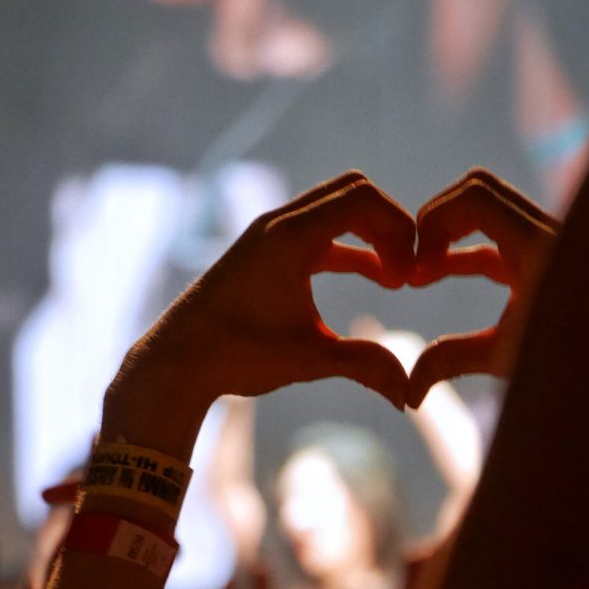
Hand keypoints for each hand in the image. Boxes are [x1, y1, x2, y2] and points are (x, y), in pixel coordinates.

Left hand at [102, 171, 415, 458]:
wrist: (177, 361)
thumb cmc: (236, 356)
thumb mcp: (308, 359)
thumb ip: (364, 366)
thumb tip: (410, 396)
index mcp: (290, 238)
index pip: (363, 199)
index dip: (399, 229)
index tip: (411, 275)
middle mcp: (279, 223)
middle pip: (354, 192)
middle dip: (390, 226)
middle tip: (408, 270)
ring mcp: (271, 233)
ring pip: (338, 208)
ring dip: (372, 236)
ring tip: (396, 279)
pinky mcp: (269, 249)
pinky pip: (323, 231)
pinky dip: (352, 247)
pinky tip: (375, 276)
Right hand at [407, 168, 558, 406]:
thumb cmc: (578, 363)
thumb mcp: (509, 359)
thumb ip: (452, 362)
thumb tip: (409, 394)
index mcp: (540, 246)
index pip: (475, 197)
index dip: (433, 222)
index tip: (417, 269)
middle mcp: (546, 230)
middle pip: (478, 189)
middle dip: (437, 218)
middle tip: (416, 264)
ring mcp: (546, 236)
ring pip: (486, 206)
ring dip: (450, 232)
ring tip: (423, 274)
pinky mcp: (542, 251)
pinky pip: (496, 233)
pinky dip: (464, 247)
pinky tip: (437, 273)